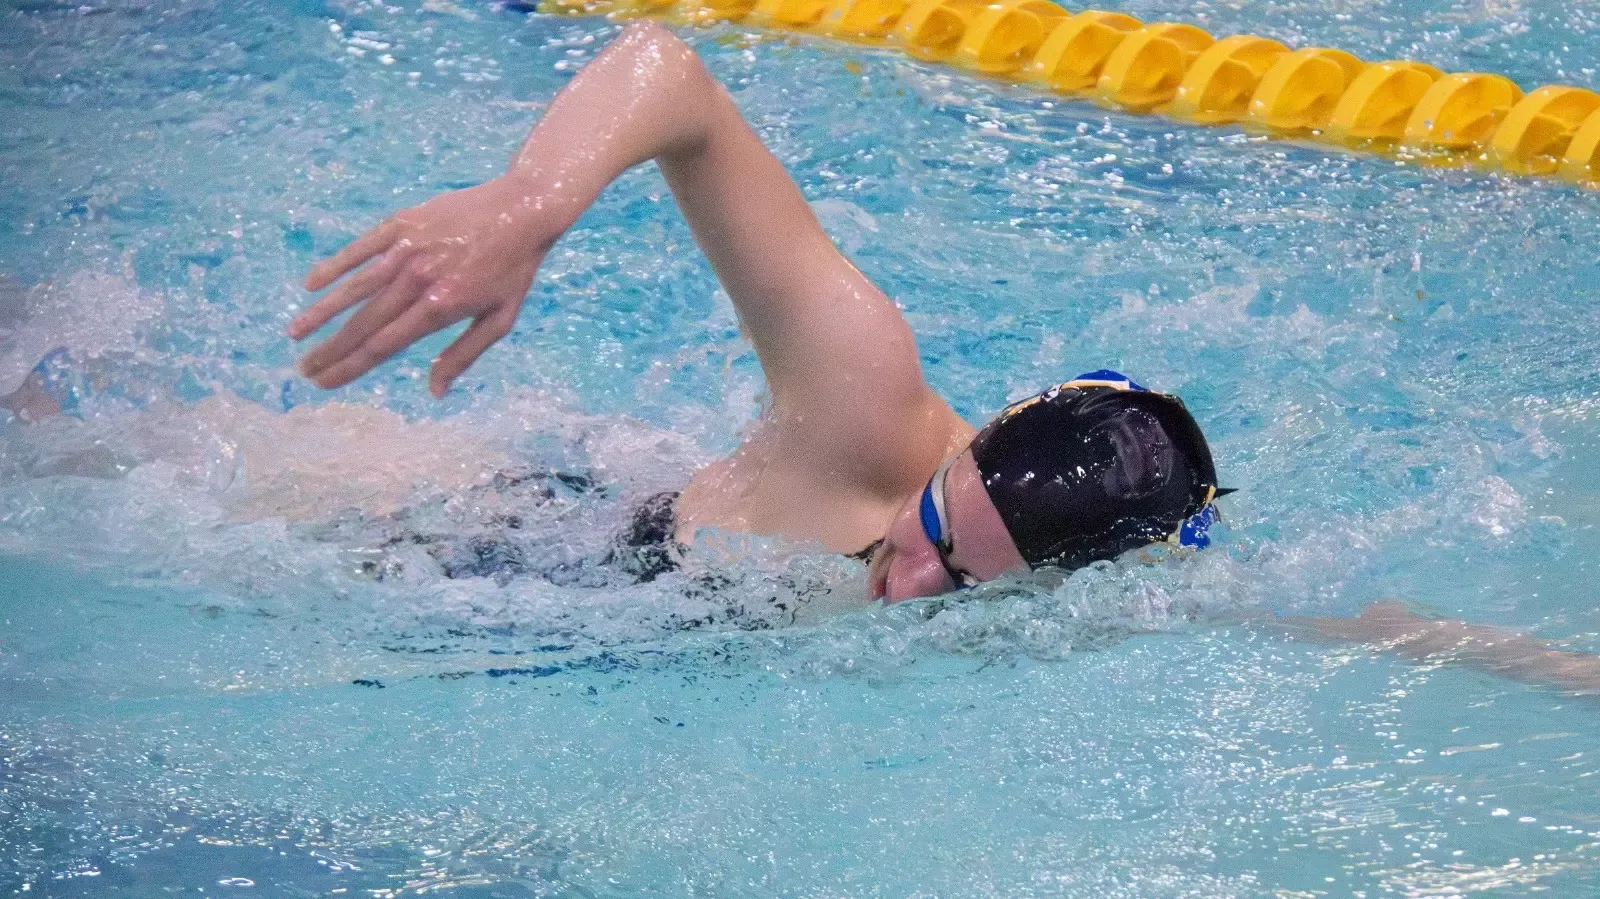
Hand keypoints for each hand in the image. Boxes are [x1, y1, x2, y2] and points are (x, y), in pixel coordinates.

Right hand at [290, 176, 555, 396]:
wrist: (524, 208)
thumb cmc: (515, 269)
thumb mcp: (500, 319)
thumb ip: (464, 355)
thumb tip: (435, 392)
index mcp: (441, 307)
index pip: (384, 346)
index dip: (351, 367)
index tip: (326, 382)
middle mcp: (419, 280)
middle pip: (364, 323)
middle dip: (331, 350)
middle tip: (305, 369)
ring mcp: (407, 249)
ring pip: (354, 288)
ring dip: (321, 313)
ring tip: (295, 334)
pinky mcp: (402, 223)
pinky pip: (360, 249)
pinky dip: (334, 267)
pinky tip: (310, 285)